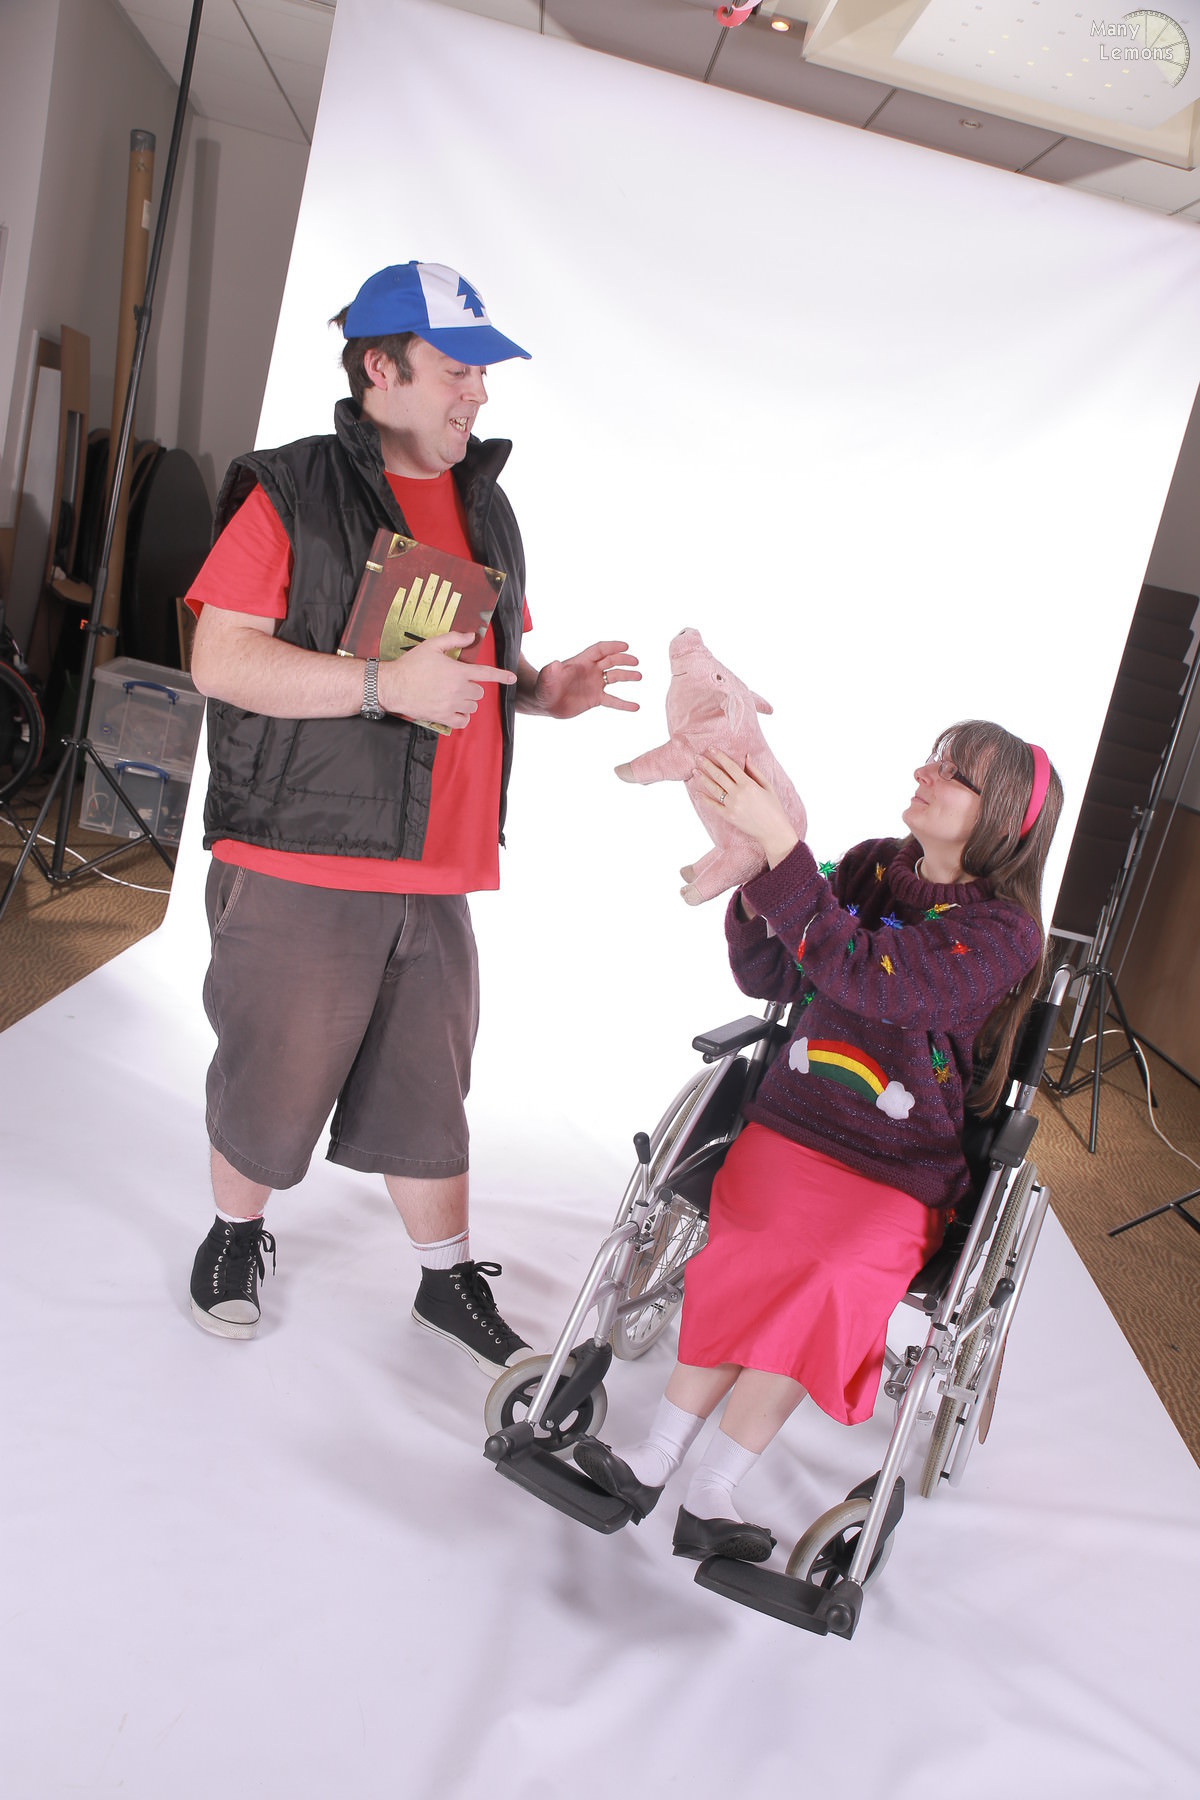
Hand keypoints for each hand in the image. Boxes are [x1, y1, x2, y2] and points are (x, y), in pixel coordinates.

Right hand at [377, 631, 515, 730]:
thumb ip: (453, 639)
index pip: (486, 673)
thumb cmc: (411, 665)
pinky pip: (463, 721)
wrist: (393, 686)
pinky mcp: (442, 717)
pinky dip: (462, 717)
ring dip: (467, 702)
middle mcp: (457, 690)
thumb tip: (471, 636)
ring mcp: (451, 705)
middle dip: (472, 688)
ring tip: (453, 696)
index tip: (512, 678)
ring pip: (472, 707)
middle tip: (457, 683)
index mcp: (458, 671)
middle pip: (479, 692)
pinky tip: (455, 710)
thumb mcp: (431, 645)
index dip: (501, 676)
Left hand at [529, 640, 639, 717]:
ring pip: (614, 677)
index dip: (612, 647)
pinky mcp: (595, 699)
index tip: (625, 646)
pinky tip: (635, 707)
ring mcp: (594, 684)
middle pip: (610, 661)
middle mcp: (590, 671)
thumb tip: (554, 664)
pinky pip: (613, 700)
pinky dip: (624, 704)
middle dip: (623, 660)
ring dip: (627, 676)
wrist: (545, 704)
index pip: (599, 650)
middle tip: (635, 662)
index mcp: (581, 662)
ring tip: (639, 676)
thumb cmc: (544, 688)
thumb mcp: (546, 679)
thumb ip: (550, 672)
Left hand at [695, 750, 800, 866]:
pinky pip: (713, 806)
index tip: (711, 749)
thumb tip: (746, 756)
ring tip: (695, 771)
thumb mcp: (767, 786)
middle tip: (697, 757)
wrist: (773, 831)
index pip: (730, 766)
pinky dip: (705, 799)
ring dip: (703, 779)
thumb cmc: (773, 807)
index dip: (720, 756)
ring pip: (714, 789)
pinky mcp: (728, 816)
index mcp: (748, 784)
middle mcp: (738, 794)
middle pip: (719, 775)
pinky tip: (698, 793)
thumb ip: (755, 771)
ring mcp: (732, 806)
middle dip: (707, 765)